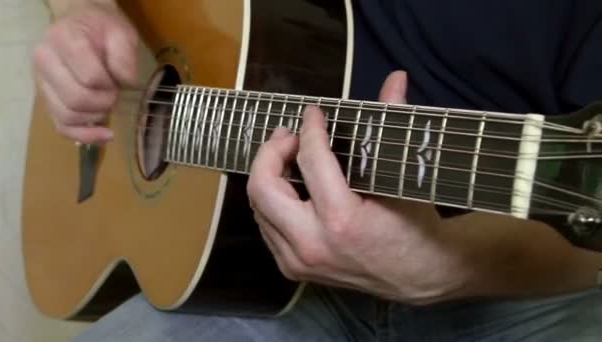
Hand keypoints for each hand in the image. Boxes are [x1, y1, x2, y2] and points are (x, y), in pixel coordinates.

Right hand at [32, 1, 137, 142]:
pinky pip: (62, 127)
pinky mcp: (46, 100)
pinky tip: (105, 135)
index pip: (89, 78)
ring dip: (95, 117)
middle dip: (103, 103)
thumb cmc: (101, 27)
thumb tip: (126, 84)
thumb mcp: (121, 32)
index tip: (117, 79)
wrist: (81, 23)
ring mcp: (42, 82)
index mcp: (63, 39)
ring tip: (107, 103)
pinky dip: (85, 136)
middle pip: (76, 100)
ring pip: (67, 116)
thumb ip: (125, 56)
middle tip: (114, 93)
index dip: (109, 85)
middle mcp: (44, 61)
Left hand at [247, 71, 470, 304]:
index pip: (310, 160)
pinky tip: (290, 185)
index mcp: (341, 220)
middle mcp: (311, 244)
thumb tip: (396, 78)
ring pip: (258, 207)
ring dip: (268, 174)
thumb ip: (392, 122)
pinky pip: (266, 226)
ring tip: (289, 155)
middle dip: (270, 152)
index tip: (313, 113)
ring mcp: (298, 261)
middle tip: (289, 134)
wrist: (422, 277)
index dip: (309, 128)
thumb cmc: (416, 225)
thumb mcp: (405, 175)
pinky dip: (272, 200)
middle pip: (262, 188)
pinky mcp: (293, 269)